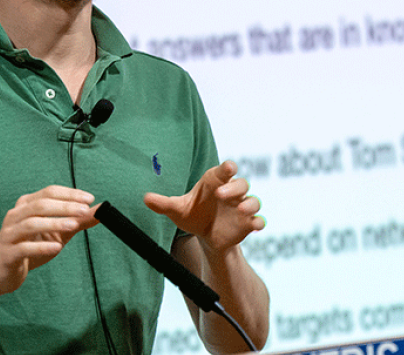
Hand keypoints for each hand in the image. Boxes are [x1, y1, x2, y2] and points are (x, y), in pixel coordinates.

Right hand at [0, 185, 97, 294]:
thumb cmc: (29, 247)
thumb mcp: (57, 232)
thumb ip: (77, 221)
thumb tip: (102, 211)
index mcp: (26, 205)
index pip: (49, 192)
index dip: (69, 194)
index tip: (89, 199)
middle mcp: (15, 215)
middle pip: (41, 205)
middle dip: (65, 206)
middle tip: (85, 210)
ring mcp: (9, 234)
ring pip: (31, 223)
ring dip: (54, 222)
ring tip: (74, 224)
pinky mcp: (7, 253)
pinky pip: (24, 247)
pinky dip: (41, 246)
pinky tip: (57, 247)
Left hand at [143, 160, 264, 253]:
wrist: (206, 236)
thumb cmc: (193, 215)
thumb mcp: (177, 210)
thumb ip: (163, 203)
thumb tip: (145, 198)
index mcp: (215, 183)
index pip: (224, 171)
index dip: (227, 168)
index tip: (229, 168)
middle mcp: (231, 193)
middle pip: (241, 184)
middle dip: (234, 187)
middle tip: (221, 194)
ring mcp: (241, 208)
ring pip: (253, 200)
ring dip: (250, 203)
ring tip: (241, 209)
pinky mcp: (247, 224)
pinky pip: (258, 220)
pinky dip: (258, 222)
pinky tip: (254, 226)